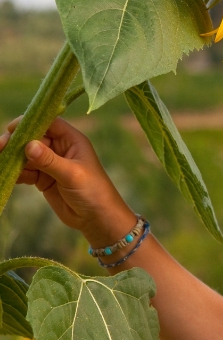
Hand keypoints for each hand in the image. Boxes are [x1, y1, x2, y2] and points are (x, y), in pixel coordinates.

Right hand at [0, 116, 135, 247]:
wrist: (96, 217)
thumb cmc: (92, 191)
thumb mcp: (71, 174)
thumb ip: (49, 161)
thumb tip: (29, 145)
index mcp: (72, 141)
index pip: (50, 123)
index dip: (31, 123)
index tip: (11, 128)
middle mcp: (60, 149)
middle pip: (34, 139)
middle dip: (16, 142)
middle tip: (1, 147)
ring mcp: (50, 164)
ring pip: (26, 156)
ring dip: (12, 158)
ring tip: (0, 161)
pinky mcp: (43, 179)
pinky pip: (25, 172)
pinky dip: (15, 173)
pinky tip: (7, 175)